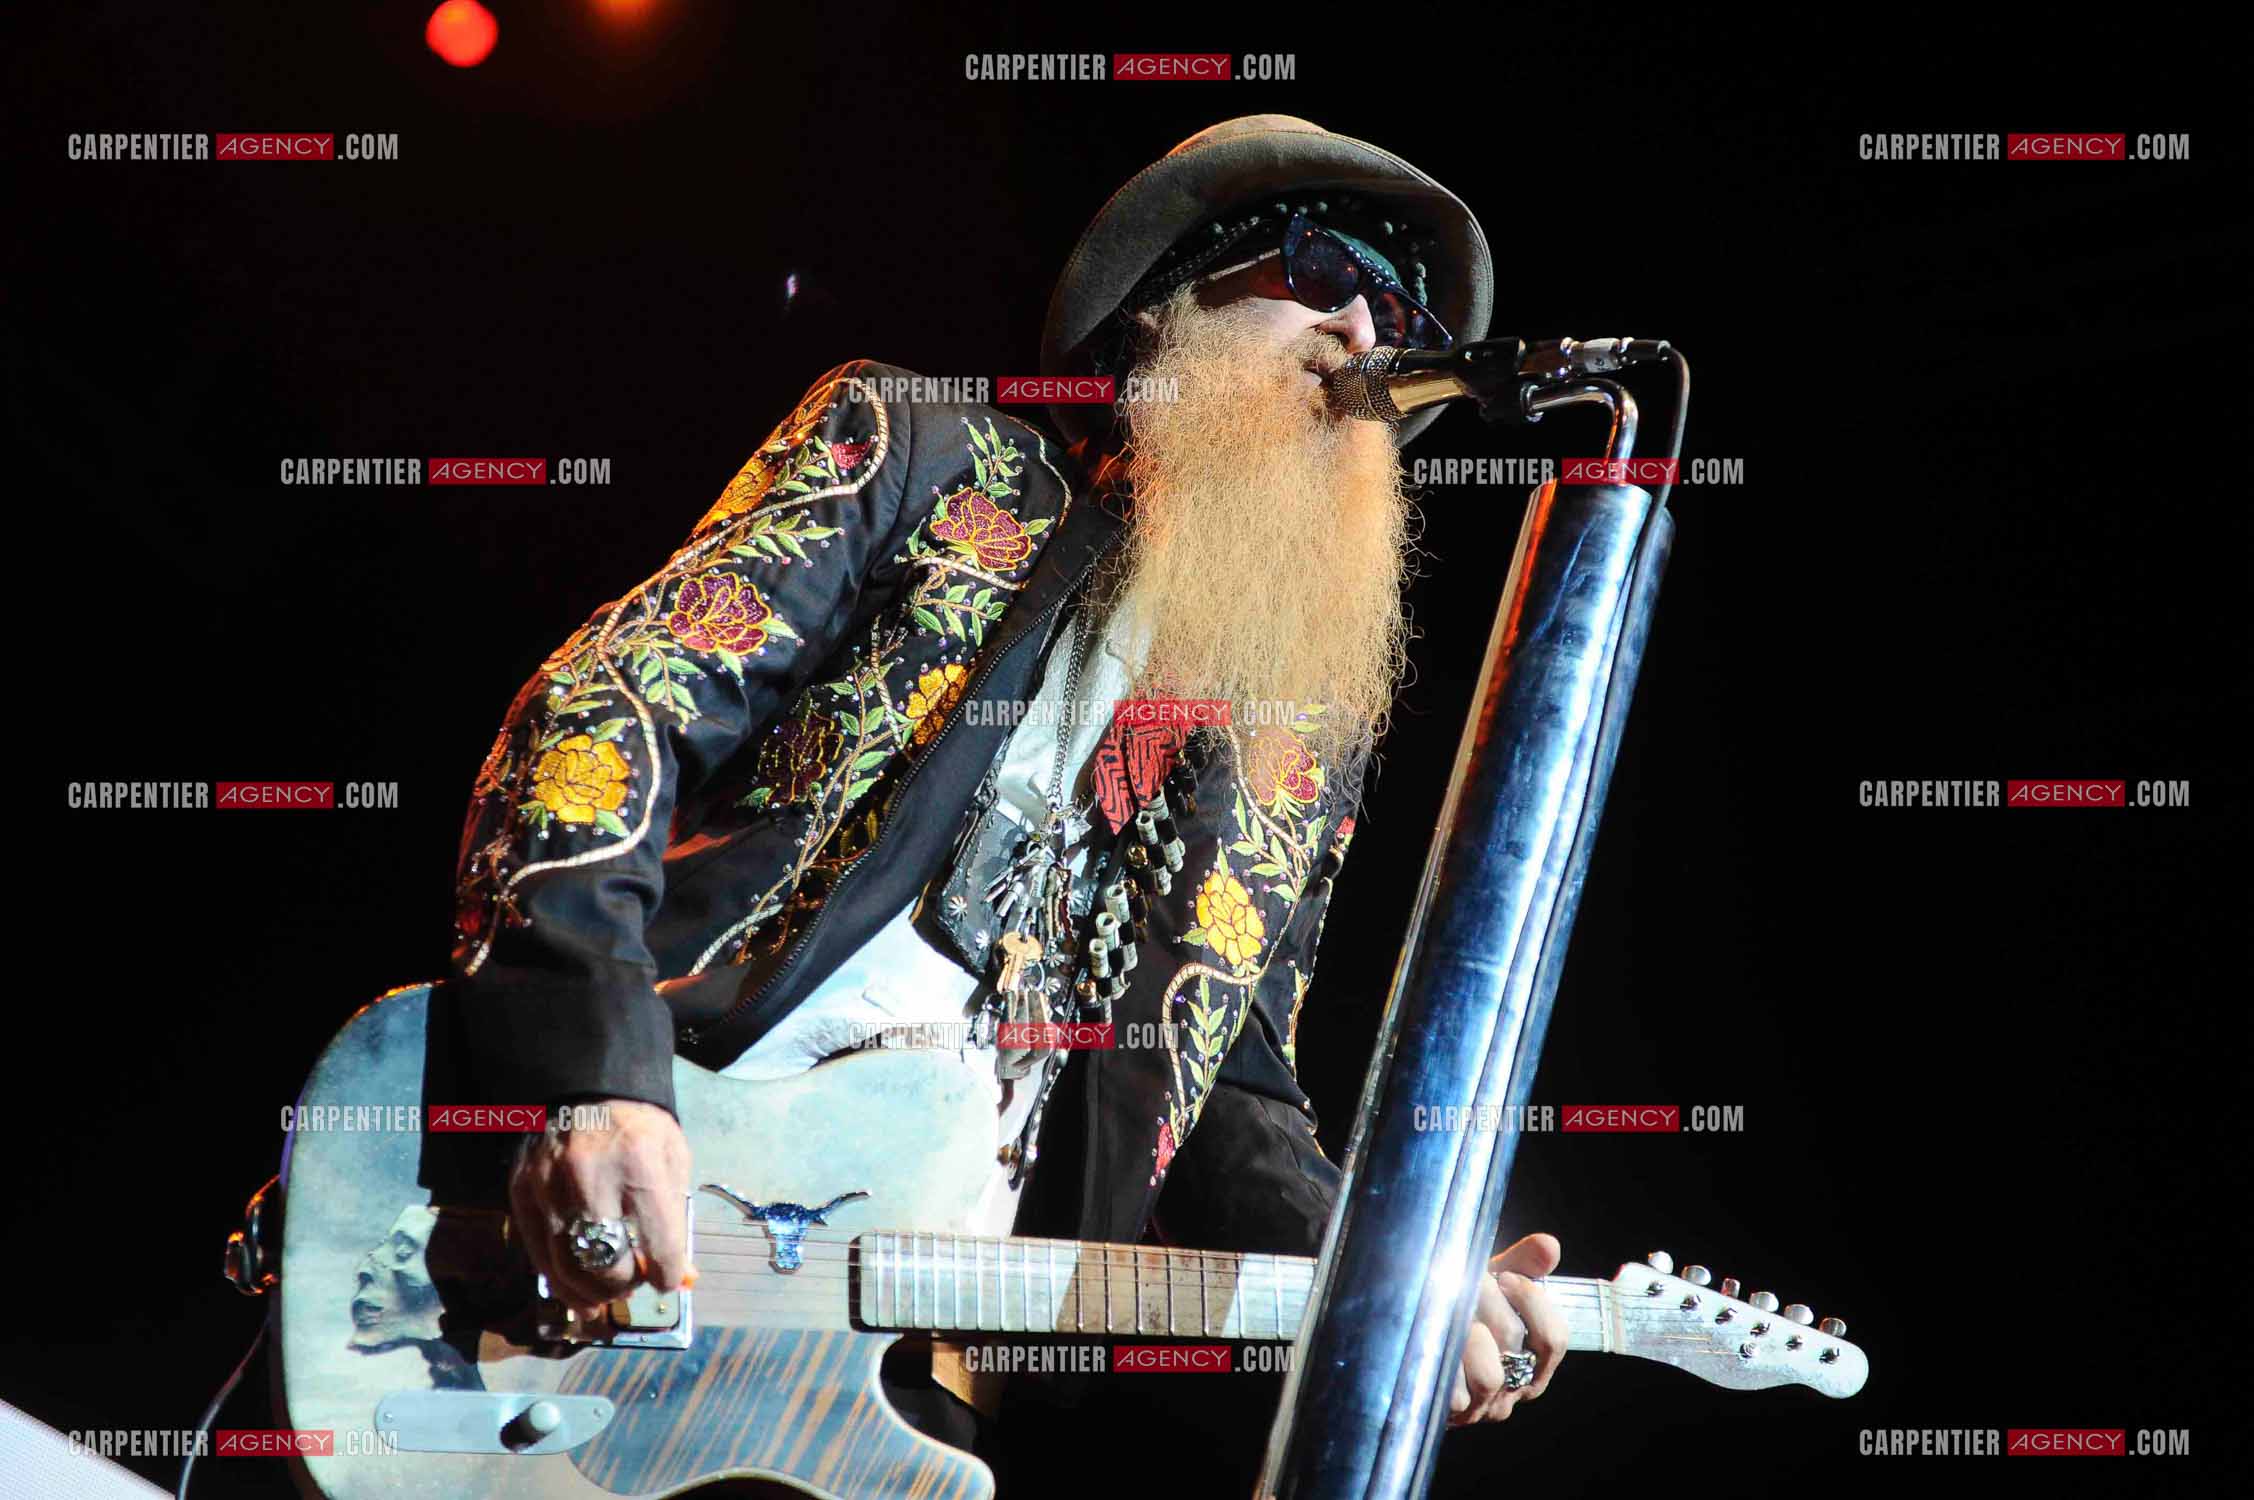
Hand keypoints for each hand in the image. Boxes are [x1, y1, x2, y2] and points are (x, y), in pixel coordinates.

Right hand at [508, 1099, 695, 1317]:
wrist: (583, 1088)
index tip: (668, 1278)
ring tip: (608, 1294)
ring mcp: (547, 1188)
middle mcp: (589, 1177)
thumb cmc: (637, 1125)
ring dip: (592, 1292)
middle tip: (635, 1282)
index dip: (667, 1274)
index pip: (657, 1244)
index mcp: (639, 1163)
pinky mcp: (519, 1195)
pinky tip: (579, 1290)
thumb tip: (679, 1275)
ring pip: (567, 1269)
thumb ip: (673, 1216)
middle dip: (626, 1284)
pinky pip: (539, 1256)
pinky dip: (561, 1282)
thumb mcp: (671, 1158)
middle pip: (607, 1264)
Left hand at [1448, 1232, 1565, 1425]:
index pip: (1555, 1339)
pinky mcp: (1450, 1415)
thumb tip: (1548, 1245)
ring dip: (1466, 1334)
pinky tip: (1432, 1336)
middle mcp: (1514, 1388)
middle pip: (1515, 1345)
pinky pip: (1452, 1391)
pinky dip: (1443, 1359)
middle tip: (1468, 1279)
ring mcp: (1482, 1406)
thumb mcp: (1494, 1285)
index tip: (1506, 1276)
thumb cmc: (1463, 1312)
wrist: (1413, 1345)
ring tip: (1450, 1309)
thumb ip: (1524, 1265)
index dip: (1533, 1303)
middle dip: (1489, 1302)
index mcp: (1535, 1360)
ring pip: (1488, 1376)